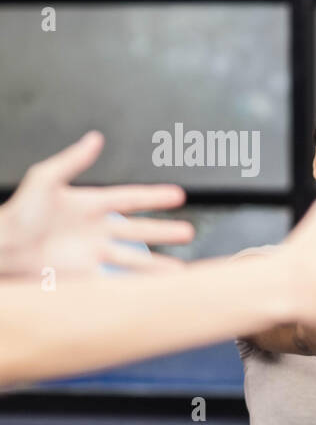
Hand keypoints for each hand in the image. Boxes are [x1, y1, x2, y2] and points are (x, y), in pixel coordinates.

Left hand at [0, 131, 193, 276]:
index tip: (178, 195)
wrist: (4, 248)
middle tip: (188, 232)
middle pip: (139, 230)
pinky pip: (118, 279)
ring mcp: (94, 253)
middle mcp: (97, 229)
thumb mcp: (45, 179)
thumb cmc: (18, 213)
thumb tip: (95, 139)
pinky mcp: (86, 274)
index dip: (154, 197)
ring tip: (180, 270)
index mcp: (91, 205)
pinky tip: (153, 286)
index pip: (130, 199)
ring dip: (158, 264)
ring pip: (134, 258)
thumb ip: (73, 160)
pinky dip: (137, 283)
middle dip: (165, 231)